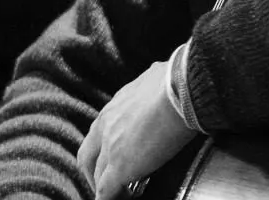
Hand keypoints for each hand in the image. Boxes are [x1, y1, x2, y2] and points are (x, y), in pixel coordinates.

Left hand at [77, 59, 196, 199]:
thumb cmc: (177, 80)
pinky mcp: (120, 166)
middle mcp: (106, 125)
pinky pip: (106, 191)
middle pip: (88, 157)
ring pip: (96, 176)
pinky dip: (109, 198)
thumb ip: (150, 90)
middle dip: (94, 172)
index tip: (113, 159)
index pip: (99, 133)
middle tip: (108, 183)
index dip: (104, 151)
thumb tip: (161, 82)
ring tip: (120, 195)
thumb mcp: (154, 80)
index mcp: (115, 106)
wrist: (181, 87)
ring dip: (105, 188)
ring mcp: (110, 147)